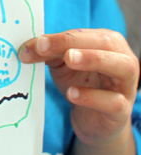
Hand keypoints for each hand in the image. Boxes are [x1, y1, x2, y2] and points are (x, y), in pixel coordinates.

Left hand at [19, 29, 138, 148]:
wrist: (92, 120)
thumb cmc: (81, 84)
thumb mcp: (62, 65)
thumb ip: (48, 53)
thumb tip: (26, 48)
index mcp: (108, 42)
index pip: (83, 34)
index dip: (59, 37)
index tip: (35, 43)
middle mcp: (123, 58)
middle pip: (103, 43)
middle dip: (72, 42)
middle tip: (45, 46)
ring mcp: (126, 84)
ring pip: (121, 66)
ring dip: (93, 59)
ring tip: (68, 59)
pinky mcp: (122, 110)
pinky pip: (113, 101)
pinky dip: (93, 97)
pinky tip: (73, 94)